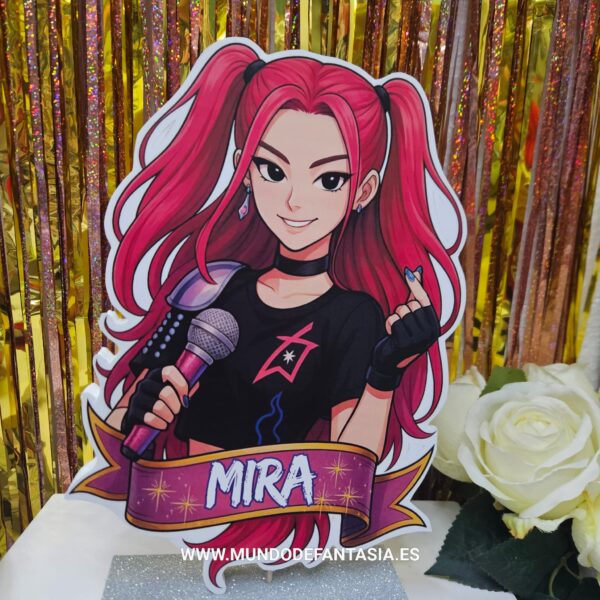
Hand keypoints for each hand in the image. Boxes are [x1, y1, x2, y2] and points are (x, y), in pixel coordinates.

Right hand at [121, 366, 187, 434]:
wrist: (140, 418)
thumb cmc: (162, 402)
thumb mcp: (172, 392)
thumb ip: (183, 387)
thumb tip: (196, 382)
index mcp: (156, 375)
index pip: (169, 371)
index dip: (181, 385)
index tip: (186, 398)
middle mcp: (145, 383)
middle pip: (166, 392)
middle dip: (176, 406)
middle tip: (177, 411)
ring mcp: (137, 397)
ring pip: (158, 407)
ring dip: (169, 416)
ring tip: (169, 418)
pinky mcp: (132, 412)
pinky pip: (149, 418)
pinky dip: (160, 424)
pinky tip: (162, 424)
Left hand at [366, 266, 440, 390]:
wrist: (390, 364)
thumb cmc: (401, 337)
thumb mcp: (411, 318)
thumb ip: (415, 296)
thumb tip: (416, 272)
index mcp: (434, 326)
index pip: (425, 301)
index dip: (416, 286)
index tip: (408, 271)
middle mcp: (430, 333)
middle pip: (412, 305)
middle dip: (402, 310)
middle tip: (402, 324)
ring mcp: (419, 339)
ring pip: (401, 311)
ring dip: (394, 318)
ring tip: (397, 331)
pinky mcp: (405, 343)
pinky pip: (393, 320)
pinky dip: (389, 325)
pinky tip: (391, 336)